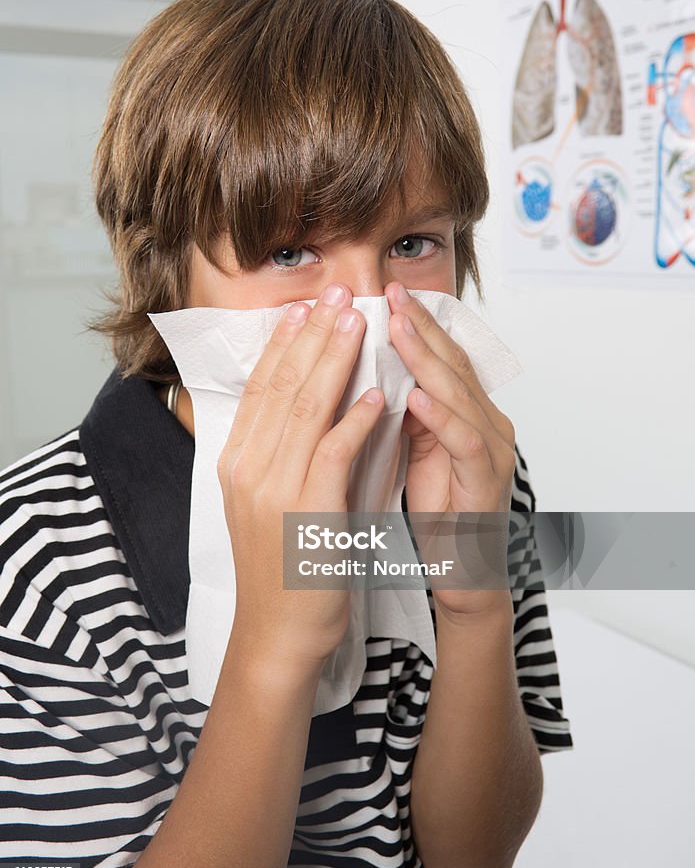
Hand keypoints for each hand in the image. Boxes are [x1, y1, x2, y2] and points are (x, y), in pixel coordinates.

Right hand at [216, 283, 383, 668]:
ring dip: (335, 361)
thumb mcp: (269, 502)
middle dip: (312, 335)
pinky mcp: (306, 512)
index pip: (261, 388)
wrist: (280, 633)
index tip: (305, 308)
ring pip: (305, 409)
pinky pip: (332, 452)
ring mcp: (273, 489)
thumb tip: (311, 408)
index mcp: (237, 462)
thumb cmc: (284, 568)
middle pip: (282, 386)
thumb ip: (282, 455)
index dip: (284, 343)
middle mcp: (248, 468)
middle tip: (336, 295)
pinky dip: (354, 419)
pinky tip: (375, 394)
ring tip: (358, 324)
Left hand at [385, 282, 515, 618]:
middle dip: (421, 325)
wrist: (462, 575)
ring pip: (460, 394)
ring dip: (428, 359)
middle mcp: (487, 423)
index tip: (385, 292)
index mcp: (468, 413)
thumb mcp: (415, 451)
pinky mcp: (487, 483)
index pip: (441, 357)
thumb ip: (406, 412)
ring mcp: (492, 450)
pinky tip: (417, 398)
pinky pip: (464, 443)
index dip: (416, 323)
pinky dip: (442, 418)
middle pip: (453, 363)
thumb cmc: (439, 514)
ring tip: (399, 328)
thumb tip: (374, 372)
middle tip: (392, 292)